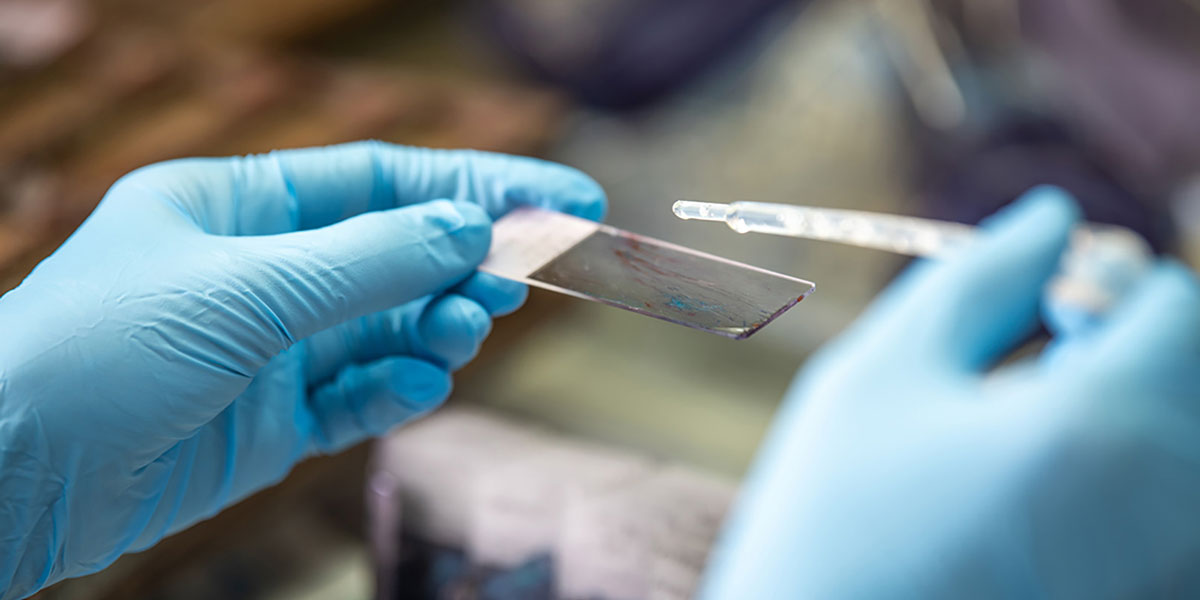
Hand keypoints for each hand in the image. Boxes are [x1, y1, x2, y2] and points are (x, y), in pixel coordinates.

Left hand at [0, 141, 604, 597]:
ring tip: (465, 333)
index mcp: (241, 205)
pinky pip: (360, 396)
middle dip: (463, 266)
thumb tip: (469, 228)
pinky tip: (413, 390)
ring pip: (390, 328)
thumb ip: (366, 261)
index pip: (381, 180)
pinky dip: (395, 392)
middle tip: (521, 280)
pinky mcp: (277, 419)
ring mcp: (274, 347)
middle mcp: (264, 270)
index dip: (475, 185)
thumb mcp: (243, 289)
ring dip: (437, 328)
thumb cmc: (95, 351)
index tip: (557, 199)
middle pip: (397, 254)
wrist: (13, 477)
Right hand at [701, 188, 1199, 598]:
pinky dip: (1119, 481)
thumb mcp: (880, 375)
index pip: (1174, 303)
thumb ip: (980, 278)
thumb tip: (1055, 216)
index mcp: (1104, 427)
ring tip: (1016, 443)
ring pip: (1177, 442)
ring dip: (1118, 413)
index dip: (1103, 283)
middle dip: (1118, 349)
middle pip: (1188, 373)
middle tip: (1022, 372)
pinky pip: (1164, 508)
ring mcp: (1168, 569)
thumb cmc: (833, 523)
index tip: (1037, 309)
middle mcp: (1173, 506)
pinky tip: (1032, 504)